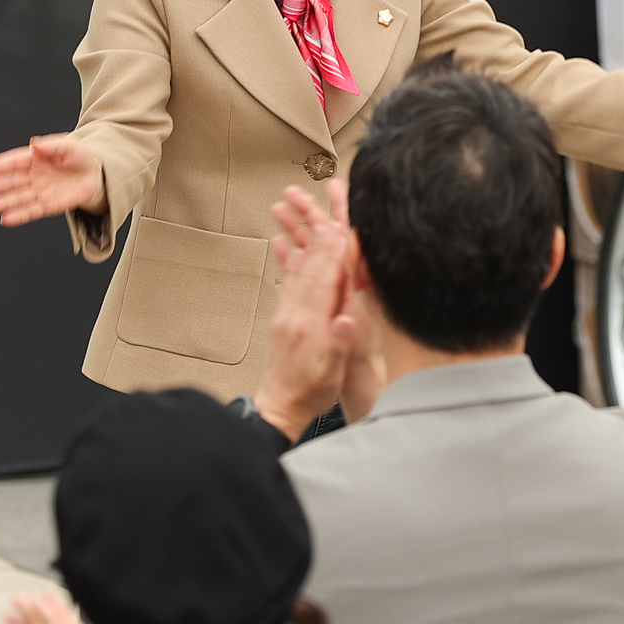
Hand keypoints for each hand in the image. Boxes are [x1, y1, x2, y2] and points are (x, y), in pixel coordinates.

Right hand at [0, 134, 102, 226]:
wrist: (97, 175)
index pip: (15, 161)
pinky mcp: (48, 206)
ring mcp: (39, 191)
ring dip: (4, 203)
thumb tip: (34, 143)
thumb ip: (52, 145)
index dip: (1, 165)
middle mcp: (33, 175)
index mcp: (35, 158)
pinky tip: (6, 219)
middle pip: (12, 181)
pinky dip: (19, 216)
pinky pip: (31, 211)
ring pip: (18, 198)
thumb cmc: (80, 157)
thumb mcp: (69, 146)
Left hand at [266, 184, 387, 426]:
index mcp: (310, 326)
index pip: (325, 283)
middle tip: (329, 215)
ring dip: (307, 247)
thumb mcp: (329, 376)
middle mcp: (295, 316)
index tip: (342, 230)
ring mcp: (286, 317)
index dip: (334, 256)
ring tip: (314, 226)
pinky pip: (289, 286)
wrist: (277, 408)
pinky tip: (296, 254)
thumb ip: (337, 347)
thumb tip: (346, 321)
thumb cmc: (308, 394)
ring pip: (299, 275)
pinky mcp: (282, 321)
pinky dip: (294, 266)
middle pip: (311, 271)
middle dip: (321, 242)